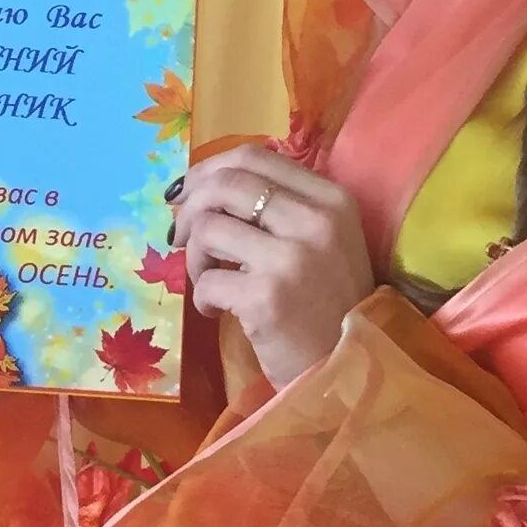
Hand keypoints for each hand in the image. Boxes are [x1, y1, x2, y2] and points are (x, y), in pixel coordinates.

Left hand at [174, 143, 375, 387]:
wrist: (347, 369)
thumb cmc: (329, 304)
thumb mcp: (323, 241)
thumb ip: (279, 207)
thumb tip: (200, 185)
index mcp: (332, 199)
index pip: (255, 156)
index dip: (209, 169)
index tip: (187, 192)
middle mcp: (315, 221)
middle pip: (226, 185)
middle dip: (190, 209)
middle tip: (179, 236)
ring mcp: (291, 259)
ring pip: (208, 229)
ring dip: (195, 259)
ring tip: (210, 282)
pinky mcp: (266, 297)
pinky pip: (207, 281)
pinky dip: (203, 298)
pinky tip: (218, 312)